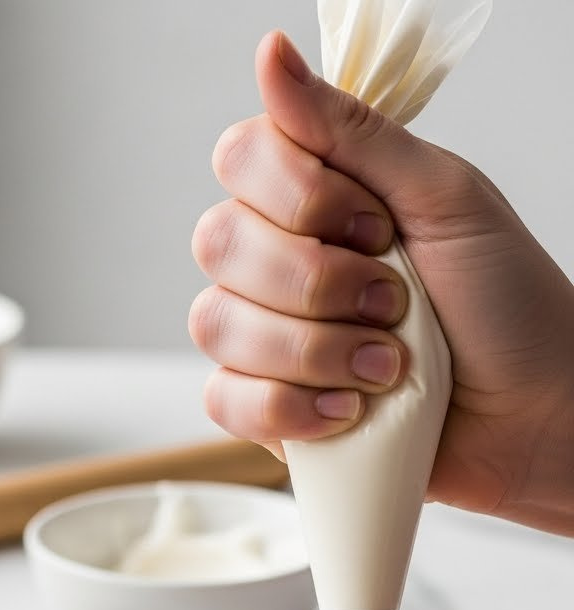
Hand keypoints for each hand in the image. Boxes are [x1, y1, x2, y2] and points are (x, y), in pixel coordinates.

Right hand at [189, 31, 573, 535]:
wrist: (533, 414)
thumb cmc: (507, 306)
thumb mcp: (443, 197)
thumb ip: (353, 131)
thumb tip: (270, 54)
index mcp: (320, 197)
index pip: (241, 160)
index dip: (299, 196)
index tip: (378, 226)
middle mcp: (282, 261)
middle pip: (219, 243)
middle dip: (314, 281)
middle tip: (392, 301)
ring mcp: (270, 340)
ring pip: (216, 325)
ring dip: (312, 350)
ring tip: (386, 369)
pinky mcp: (272, 413)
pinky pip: (225, 402)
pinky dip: (286, 409)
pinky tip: (347, 411)